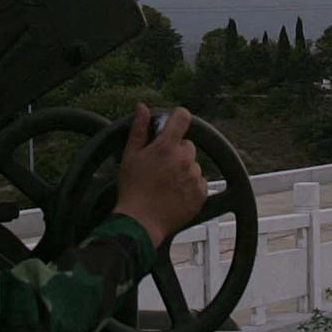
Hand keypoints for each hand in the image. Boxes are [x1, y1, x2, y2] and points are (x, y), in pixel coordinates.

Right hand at [114, 103, 206, 248]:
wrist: (140, 223)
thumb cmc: (132, 189)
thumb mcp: (130, 155)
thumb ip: (139, 129)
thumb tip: (143, 108)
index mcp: (166, 147)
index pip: (183, 117)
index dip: (178, 117)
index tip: (174, 122)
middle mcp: (184, 160)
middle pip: (187, 145)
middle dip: (176, 151)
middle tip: (161, 165)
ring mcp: (194, 177)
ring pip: (193, 164)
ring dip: (183, 169)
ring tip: (166, 183)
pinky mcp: (201, 194)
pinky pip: (199, 182)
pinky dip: (190, 185)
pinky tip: (174, 193)